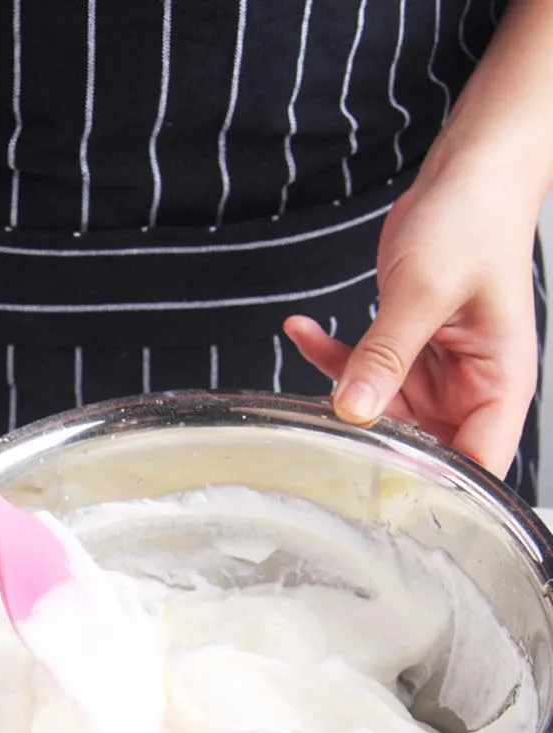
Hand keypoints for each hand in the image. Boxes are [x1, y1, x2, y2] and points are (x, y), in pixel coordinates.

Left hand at [283, 160, 538, 478]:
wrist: (464, 176)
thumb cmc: (474, 222)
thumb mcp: (425, 292)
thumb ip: (386, 355)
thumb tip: (354, 409)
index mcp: (498, 383)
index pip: (476, 461)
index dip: (434, 484)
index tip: (382, 486)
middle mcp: (468, 385)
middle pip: (420, 445)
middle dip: (373, 437)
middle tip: (329, 423)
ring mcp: (433, 370)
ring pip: (380, 411)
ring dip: (342, 391)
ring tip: (313, 361)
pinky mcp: (402, 350)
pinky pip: (360, 369)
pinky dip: (328, 354)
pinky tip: (303, 331)